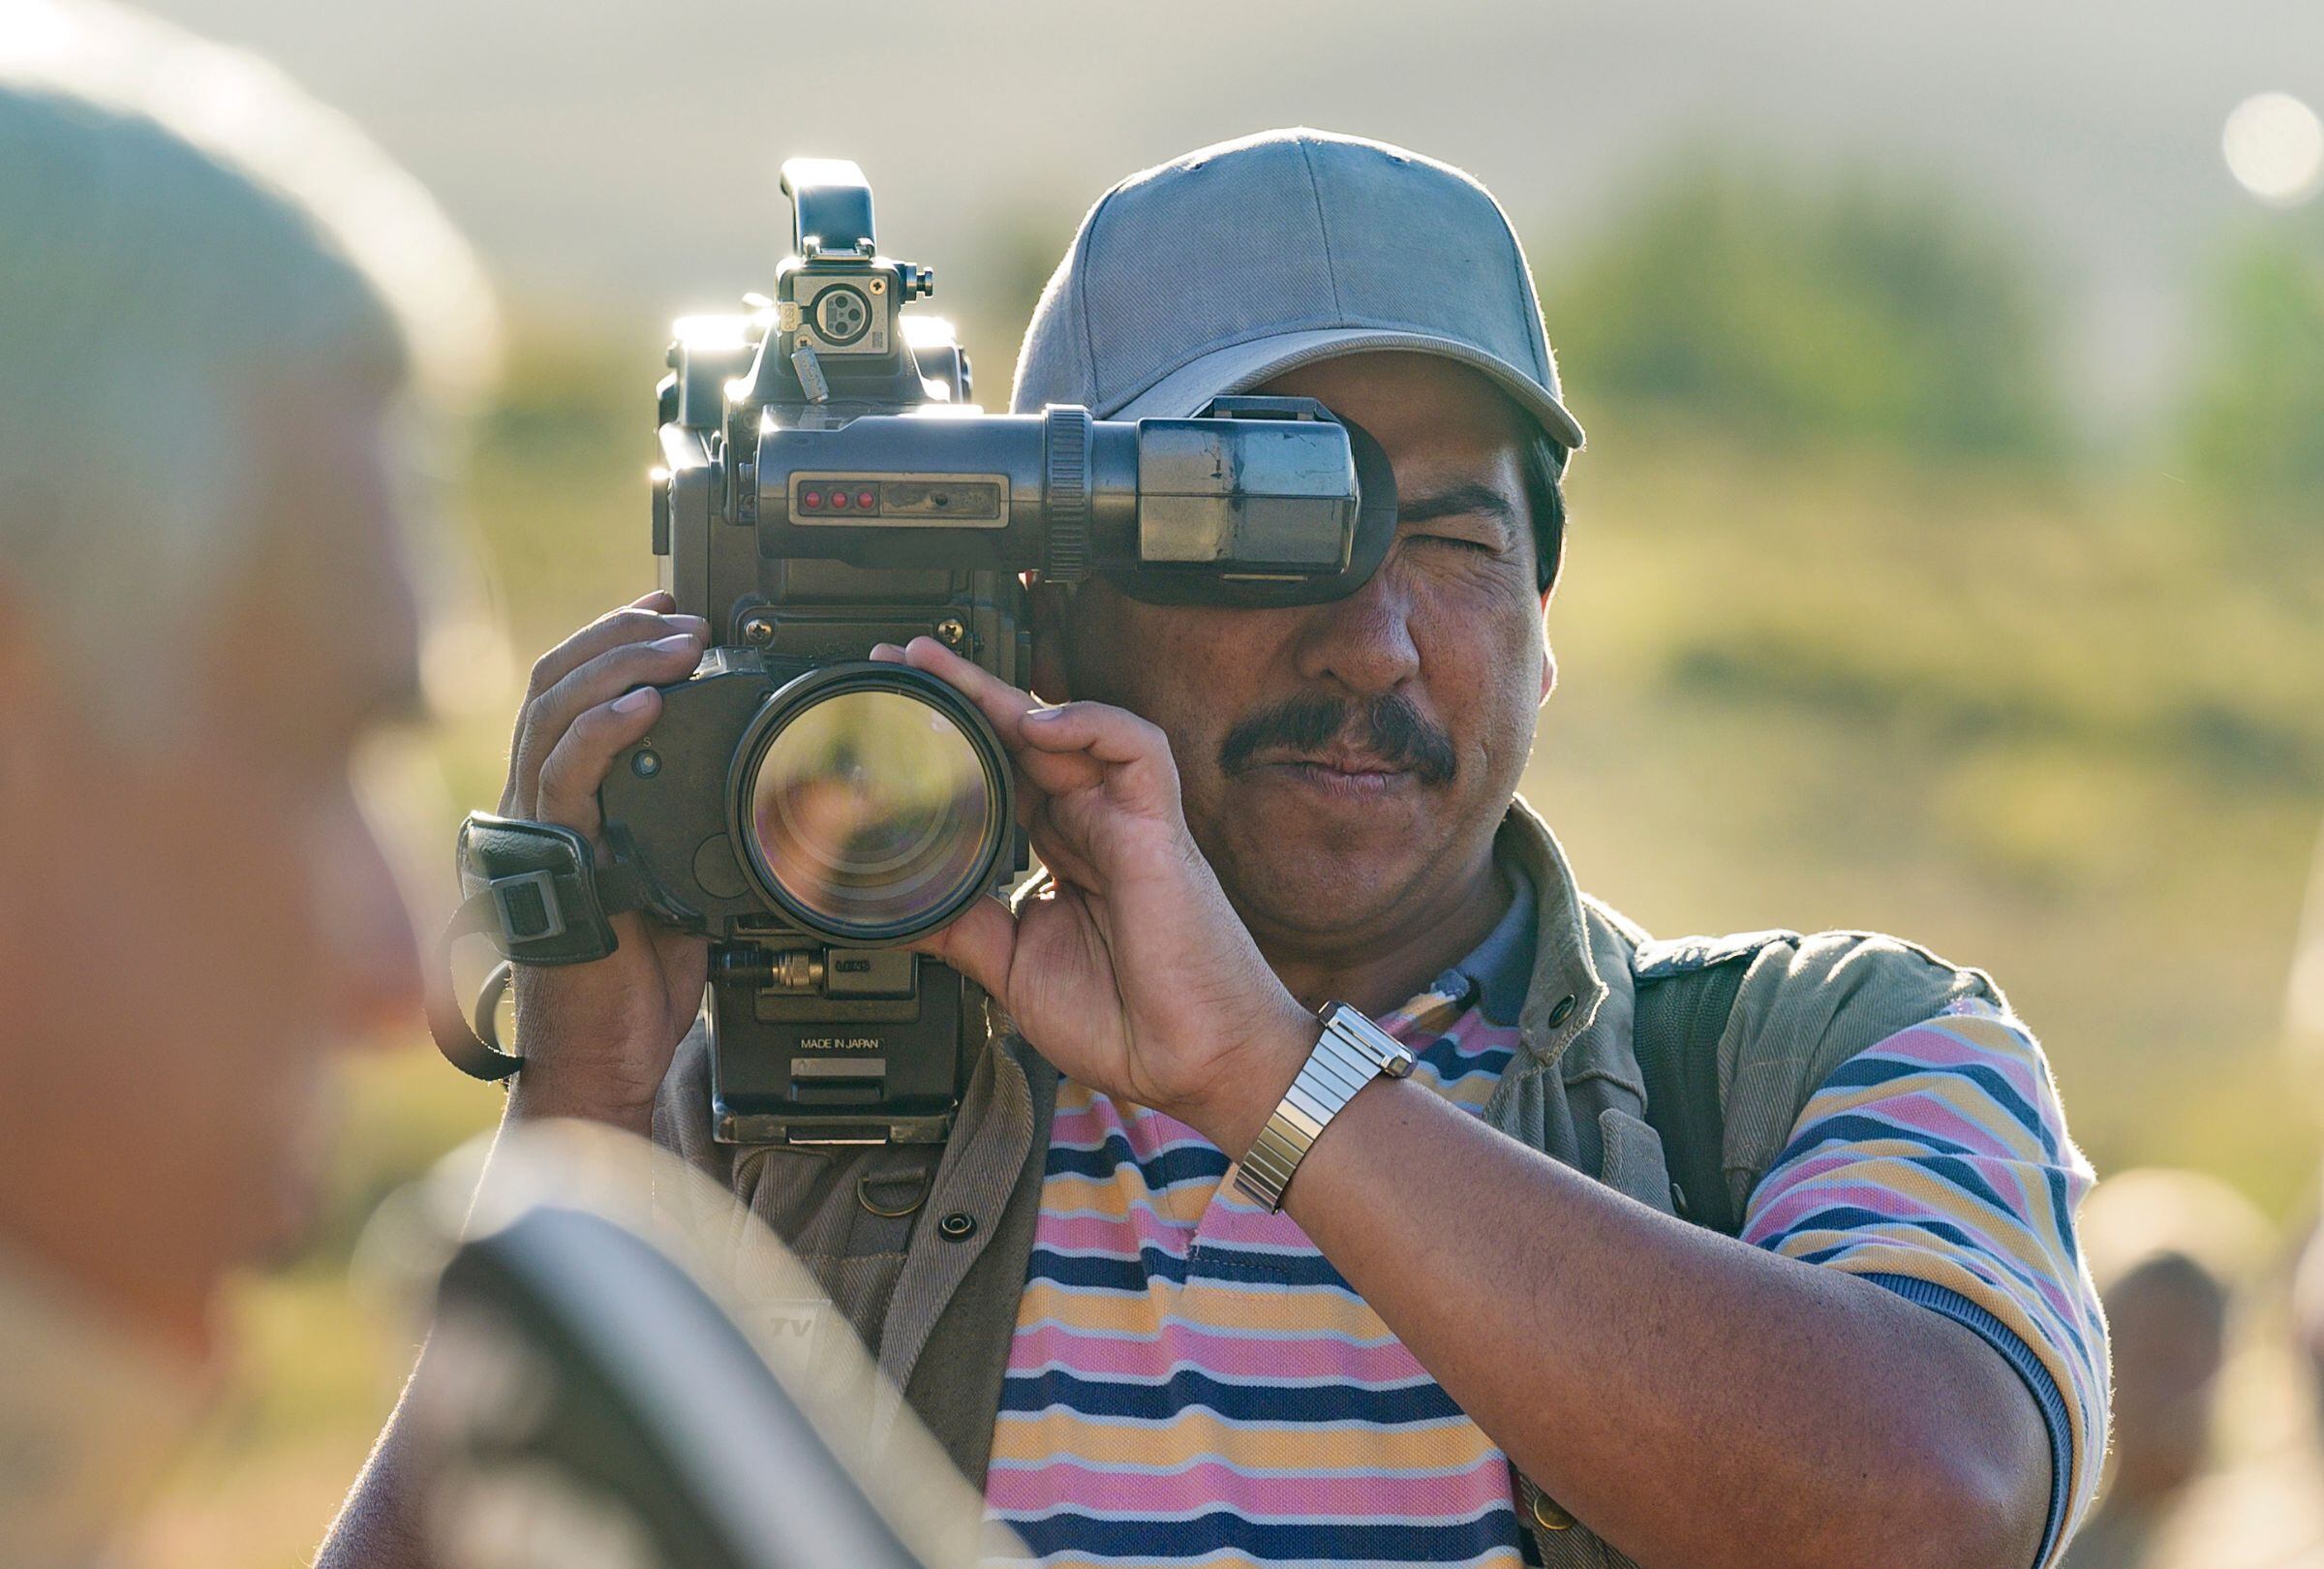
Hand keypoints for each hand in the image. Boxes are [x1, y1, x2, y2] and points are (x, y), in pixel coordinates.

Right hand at [497, 590, 710, 1130]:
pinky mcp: (548, 859)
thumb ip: (704, 825)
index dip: (616, 640)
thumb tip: (780, 783)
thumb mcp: (686, 880)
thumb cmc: (638, 980)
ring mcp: (538, 828)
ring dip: (618, 663)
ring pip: (553, 710)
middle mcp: (541, 804)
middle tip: (683, 614)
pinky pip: (564, 774)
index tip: (675, 612)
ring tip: (676, 643)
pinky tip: (644, 702)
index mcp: (568, 800)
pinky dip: (603, 727)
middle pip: (556, 681)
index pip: (573, 693)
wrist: (609, 1056)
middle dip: (620, 633)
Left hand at [873, 637, 1317, 1156]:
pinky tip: (1038, 723)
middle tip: (904, 663)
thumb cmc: (1128, 1022)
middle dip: (965, 692)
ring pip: (1073, 727)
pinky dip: (1090, 724)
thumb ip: (960, 927)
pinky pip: (1136, 748)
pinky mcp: (1159, 828)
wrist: (1193, 1065)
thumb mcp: (1012, 967)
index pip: (1002, 772)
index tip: (898, 718)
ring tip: (947, 673)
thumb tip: (896, 909)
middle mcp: (1092, 825)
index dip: (955, 739)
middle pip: (1027, 736)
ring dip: (1007, 693)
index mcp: (1061, 850)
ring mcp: (1126, 821)